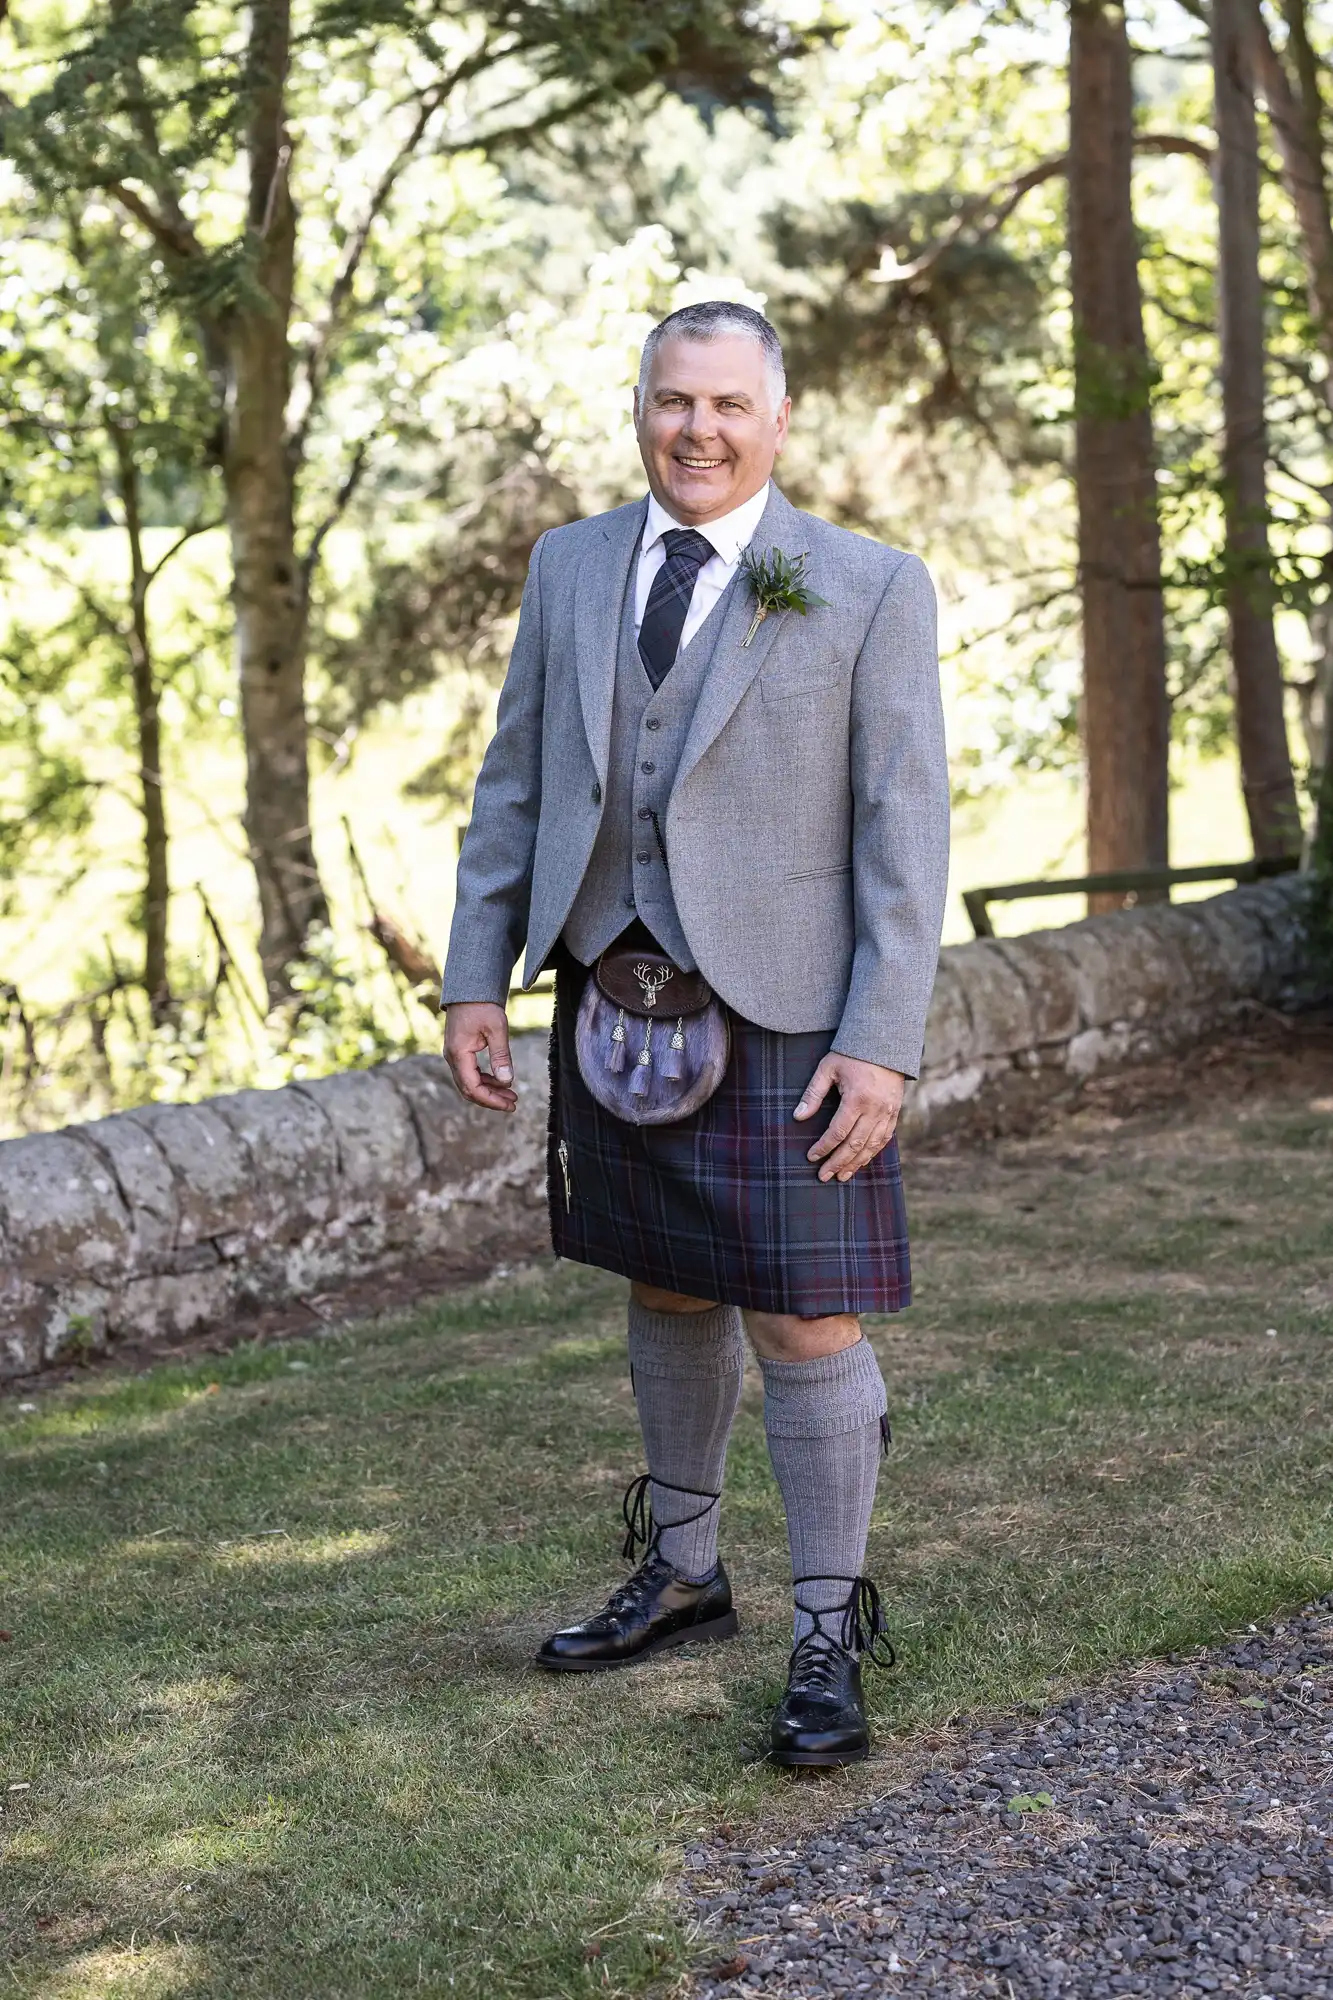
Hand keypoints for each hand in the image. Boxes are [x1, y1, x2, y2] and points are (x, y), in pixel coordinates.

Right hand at [443, 1002, 516, 1112]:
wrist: (470, 989)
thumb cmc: (483, 1005)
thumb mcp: (497, 1029)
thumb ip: (501, 1056)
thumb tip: (507, 1081)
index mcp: (459, 1054)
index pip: (472, 1087)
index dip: (491, 1100)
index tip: (509, 1104)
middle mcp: (452, 1057)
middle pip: (469, 1089)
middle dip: (491, 1099)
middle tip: (513, 1104)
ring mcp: (454, 1055)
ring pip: (469, 1083)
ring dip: (489, 1091)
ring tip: (511, 1095)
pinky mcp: (459, 1052)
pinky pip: (470, 1073)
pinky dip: (485, 1080)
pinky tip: (500, 1081)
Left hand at [794, 1053, 904, 1182]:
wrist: (885, 1042)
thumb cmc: (852, 1053)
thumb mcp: (828, 1068)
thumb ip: (813, 1094)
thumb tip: (798, 1117)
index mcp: (857, 1098)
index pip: (838, 1132)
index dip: (824, 1147)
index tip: (811, 1157)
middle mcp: (875, 1109)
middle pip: (855, 1144)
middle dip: (838, 1162)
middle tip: (824, 1176)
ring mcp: (888, 1112)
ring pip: (871, 1146)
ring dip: (856, 1163)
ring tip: (842, 1176)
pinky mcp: (895, 1112)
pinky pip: (884, 1139)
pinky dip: (872, 1153)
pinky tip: (861, 1161)